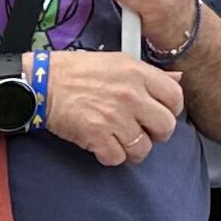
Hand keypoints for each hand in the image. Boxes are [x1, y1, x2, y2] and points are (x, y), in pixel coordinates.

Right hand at [40, 43, 185, 166]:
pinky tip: (103, 145)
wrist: (42, 82)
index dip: (172, 110)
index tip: (162, 114)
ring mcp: (115, 117)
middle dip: (156, 134)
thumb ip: (150, 74)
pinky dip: (110, 156)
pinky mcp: (97, 136)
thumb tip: (178, 78)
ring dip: (133, 149)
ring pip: (143, 148)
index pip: (176, 97)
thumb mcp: (118, 61)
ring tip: (121, 140)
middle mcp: (131, 95)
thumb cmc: (77, 71)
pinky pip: (118, 158)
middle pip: (165, 127)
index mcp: (138, 73)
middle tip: (143, 131)